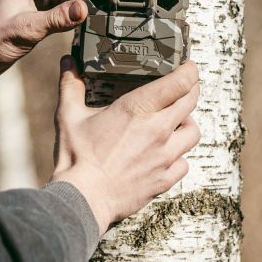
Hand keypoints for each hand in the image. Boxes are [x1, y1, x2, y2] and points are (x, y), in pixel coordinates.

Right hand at [52, 57, 201, 231]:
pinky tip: (167, 155)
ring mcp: (164, 156)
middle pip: (191, 101)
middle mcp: (158, 130)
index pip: (180, 82)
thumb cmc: (76, 157)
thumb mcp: (69, 116)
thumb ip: (71, 85)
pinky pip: (184, 163)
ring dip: (188, 123)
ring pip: (193, 132)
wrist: (83, 199)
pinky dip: (179, 156)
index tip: (187, 66)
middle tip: (185, 86)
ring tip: (177, 121)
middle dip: (191, 90)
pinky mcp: (164, 179)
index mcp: (137, 109)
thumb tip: (68, 62)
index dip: (189, 70)